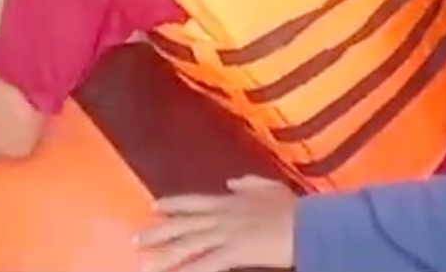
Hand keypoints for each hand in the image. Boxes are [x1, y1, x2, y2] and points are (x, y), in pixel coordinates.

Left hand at [136, 176, 297, 271]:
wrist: (309, 223)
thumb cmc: (295, 209)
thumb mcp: (270, 188)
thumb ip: (249, 185)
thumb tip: (232, 182)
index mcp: (230, 201)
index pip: (194, 202)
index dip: (173, 204)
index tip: (154, 207)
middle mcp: (223, 216)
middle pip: (183, 224)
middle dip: (158, 232)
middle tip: (136, 238)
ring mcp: (226, 234)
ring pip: (188, 246)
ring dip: (165, 256)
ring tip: (145, 264)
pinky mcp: (234, 252)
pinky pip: (205, 265)